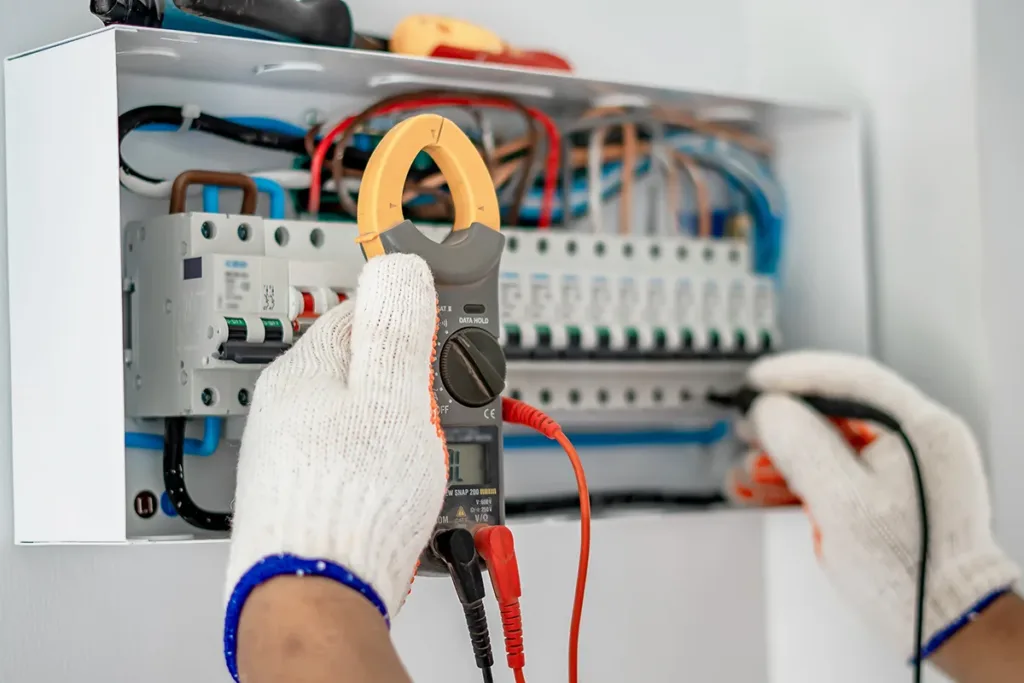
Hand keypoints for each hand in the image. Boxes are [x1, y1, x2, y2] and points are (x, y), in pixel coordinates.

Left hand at [225, 254, 446, 620]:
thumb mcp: (392, 398)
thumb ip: (397, 327)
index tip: (451, 325)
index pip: (368, 309)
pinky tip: (402, 485)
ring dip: (407, 428)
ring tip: (431, 456)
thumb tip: (399, 266)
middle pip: (371, 368)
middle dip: (418, 383)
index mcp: (308, 368)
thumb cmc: (349, 504)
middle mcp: (292, 404)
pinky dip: (388, 463)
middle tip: (448, 406)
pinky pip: (358, 457)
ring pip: (367, 416)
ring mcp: (294, 449)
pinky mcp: (306, 488)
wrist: (316, 593)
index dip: (418, 314)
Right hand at [742, 351, 1018, 656]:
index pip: (851, 379)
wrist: (944, 617)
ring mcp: (908, 465)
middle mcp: (919, 439)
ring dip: (787, 454)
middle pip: (839, 409)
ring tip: (750, 469)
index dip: (796, 375)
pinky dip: (805, 476)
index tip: (758, 381)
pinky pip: (841, 469)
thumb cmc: (910, 568)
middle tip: (749, 426)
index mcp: (919, 429)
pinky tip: (769, 486)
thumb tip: (770, 409)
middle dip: (786, 420)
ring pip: (834, 442)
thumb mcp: (842, 501)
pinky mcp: (894, 489)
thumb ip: (802, 446)